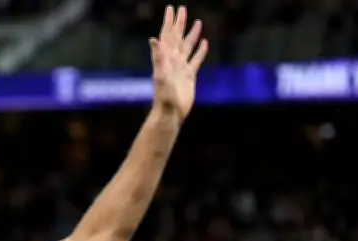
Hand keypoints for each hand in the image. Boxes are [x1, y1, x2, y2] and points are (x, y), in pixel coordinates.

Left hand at [149, 5, 207, 120]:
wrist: (170, 113)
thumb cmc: (164, 97)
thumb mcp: (160, 75)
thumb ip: (158, 57)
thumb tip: (153, 39)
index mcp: (166, 58)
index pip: (168, 35)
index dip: (169, 22)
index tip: (171, 8)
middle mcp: (173, 60)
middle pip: (177, 37)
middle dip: (179, 23)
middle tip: (182, 8)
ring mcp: (182, 67)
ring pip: (188, 46)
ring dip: (192, 34)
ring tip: (197, 22)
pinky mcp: (190, 76)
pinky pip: (196, 60)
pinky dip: (200, 51)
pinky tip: (204, 43)